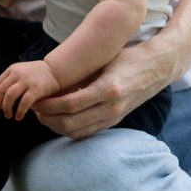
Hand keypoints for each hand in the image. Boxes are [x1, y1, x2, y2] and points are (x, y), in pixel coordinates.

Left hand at [0, 59, 60, 120]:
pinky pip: (24, 102)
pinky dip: (19, 111)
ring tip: (8, 116)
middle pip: (1, 90)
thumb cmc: (35, 74)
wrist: (56, 70)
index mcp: (12, 69)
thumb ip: (5, 81)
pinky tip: (18, 117)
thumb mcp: (18, 74)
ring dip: (6, 108)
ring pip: (10, 96)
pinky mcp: (36, 89)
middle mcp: (17, 73)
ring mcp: (27, 81)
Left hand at [33, 41, 168, 138]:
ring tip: (43, 115)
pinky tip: (58, 119)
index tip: (36, 100)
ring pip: (77, 132)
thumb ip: (81, 76)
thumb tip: (51, 86)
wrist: (155, 68)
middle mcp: (111, 107)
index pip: (70, 104)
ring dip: (56, 126)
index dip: (49, 105)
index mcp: (107, 89)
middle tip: (35, 109)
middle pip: (70, 123)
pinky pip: (87, 132)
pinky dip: (69, 129)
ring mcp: (114, 117)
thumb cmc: (126, 58)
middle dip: (48, 118)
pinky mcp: (114, 122)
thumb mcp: (103, 62)